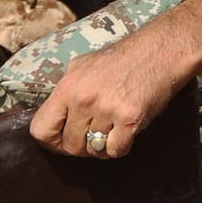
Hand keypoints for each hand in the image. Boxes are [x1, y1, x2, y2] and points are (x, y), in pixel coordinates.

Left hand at [29, 0, 201, 158]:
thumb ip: (66, 93)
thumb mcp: (83, 66)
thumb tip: (52, 118)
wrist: (160, 51)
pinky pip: (116, 151)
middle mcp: (83, 99)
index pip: (41, 129)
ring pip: (93, 151)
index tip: (62, 140)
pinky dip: (120, 147)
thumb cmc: (122, 58)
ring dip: (102, 145)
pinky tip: (125, 130)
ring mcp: (107, 110)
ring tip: (111, 128)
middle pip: (69, 145)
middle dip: (80, 146)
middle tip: (94, 135)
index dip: (51, 141)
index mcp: (68, 86)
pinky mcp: (130, 119)